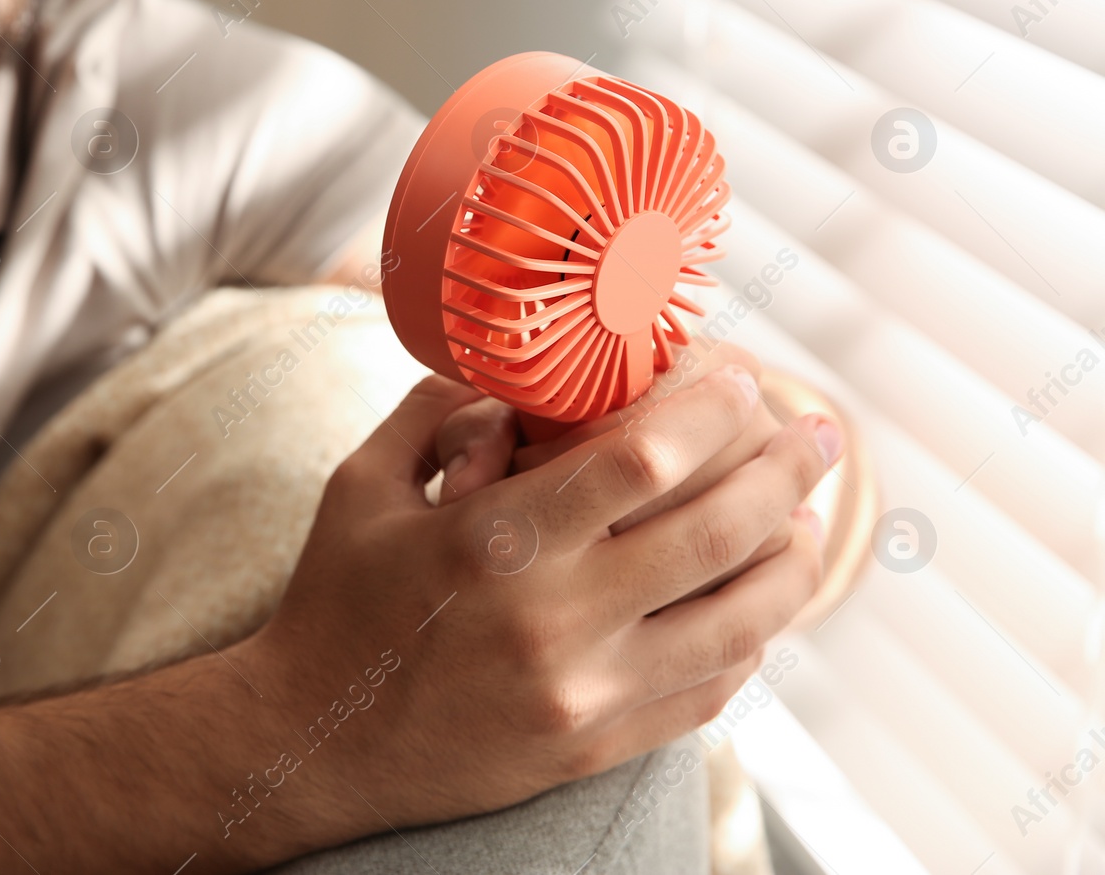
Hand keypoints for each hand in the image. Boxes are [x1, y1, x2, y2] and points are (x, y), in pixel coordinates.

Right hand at [236, 364, 838, 830]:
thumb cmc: (334, 602)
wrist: (309, 744)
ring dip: (794, 560)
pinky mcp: (595, 748)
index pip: (641, 459)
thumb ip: (436, 411)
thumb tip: (517, 376)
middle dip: (784, 470)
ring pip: (740, 622)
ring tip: (813, 518)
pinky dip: (752, 640)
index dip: (710, 409)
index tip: (740, 379)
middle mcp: (553, 620)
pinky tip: (761, 605)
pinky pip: (709, 691)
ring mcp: (584, 694)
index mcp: (493, 541)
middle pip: (716, 531)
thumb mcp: (360, 484)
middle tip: (814, 433)